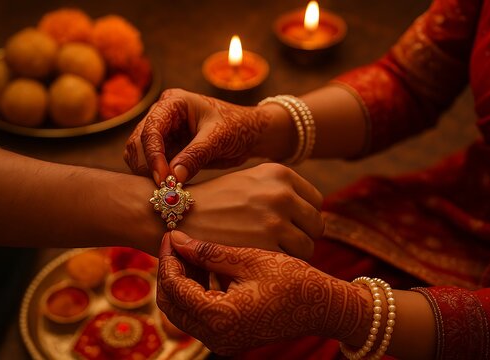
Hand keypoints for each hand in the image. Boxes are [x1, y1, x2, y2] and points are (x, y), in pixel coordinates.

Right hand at [124, 88, 288, 183]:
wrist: (249, 135)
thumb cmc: (237, 128)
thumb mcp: (219, 139)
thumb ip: (196, 155)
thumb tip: (173, 176)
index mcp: (173, 103)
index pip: (151, 128)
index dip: (152, 154)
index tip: (162, 178)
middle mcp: (162, 115)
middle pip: (138, 142)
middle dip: (148, 165)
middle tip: (164, 188)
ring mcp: (162, 132)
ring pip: (139, 155)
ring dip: (148, 173)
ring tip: (168, 189)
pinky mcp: (166, 149)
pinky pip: (150, 165)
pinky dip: (156, 177)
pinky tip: (170, 188)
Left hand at [157, 231, 371, 355]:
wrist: (324, 306)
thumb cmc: (292, 279)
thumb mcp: (248, 259)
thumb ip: (208, 251)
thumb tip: (176, 238)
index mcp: (219, 317)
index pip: (174, 286)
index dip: (168, 257)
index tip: (172, 233)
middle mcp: (216, 337)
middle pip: (172, 303)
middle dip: (170, 271)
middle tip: (178, 243)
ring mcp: (222, 341)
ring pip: (183, 310)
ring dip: (182, 281)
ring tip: (193, 252)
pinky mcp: (229, 337)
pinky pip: (200, 315)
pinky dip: (197, 291)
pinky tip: (208, 268)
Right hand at [182, 163, 323, 259]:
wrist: (173, 216)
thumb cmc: (211, 204)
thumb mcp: (248, 183)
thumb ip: (280, 193)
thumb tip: (313, 215)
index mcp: (279, 173)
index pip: (316, 202)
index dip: (303, 218)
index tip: (287, 228)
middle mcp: (281, 192)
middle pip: (316, 225)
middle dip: (301, 237)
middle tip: (277, 246)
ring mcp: (275, 219)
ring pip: (307, 247)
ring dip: (290, 255)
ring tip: (264, 255)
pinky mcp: (265, 246)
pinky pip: (291, 264)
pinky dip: (275, 267)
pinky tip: (255, 263)